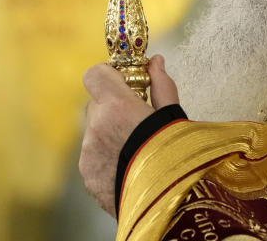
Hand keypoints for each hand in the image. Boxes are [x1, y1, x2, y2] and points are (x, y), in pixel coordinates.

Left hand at [79, 54, 180, 216]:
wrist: (170, 204)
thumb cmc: (178, 156)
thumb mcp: (174, 116)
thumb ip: (161, 86)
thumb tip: (156, 62)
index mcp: (116, 106)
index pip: (94, 75)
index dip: (108, 76)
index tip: (125, 83)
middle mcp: (96, 127)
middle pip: (96, 105)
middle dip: (113, 108)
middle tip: (137, 120)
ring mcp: (89, 154)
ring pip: (94, 132)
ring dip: (110, 135)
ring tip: (137, 151)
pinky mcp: (88, 176)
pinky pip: (93, 157)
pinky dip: (107, 158)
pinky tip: (130, 169)